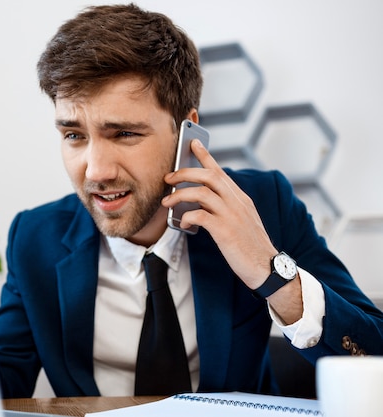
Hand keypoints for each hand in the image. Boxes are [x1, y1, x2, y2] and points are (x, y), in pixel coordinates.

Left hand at [162, 139, 302, 322]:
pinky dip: (187, 217)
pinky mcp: (225, 231)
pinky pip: (200, 216)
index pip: (220, 171)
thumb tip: (201, 203)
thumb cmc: (250, 247)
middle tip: (168, 178)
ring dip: (179, 195)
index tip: (193, 143)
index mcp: (241, 198)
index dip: (205, 156)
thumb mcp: (241, 221)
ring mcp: (232, 216)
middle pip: (209, 176)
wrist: (267, 269)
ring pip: (201, 193)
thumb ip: (226, 208)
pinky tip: (184, 224)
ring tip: (167, 202)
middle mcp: (237, 202)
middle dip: (184, 173)